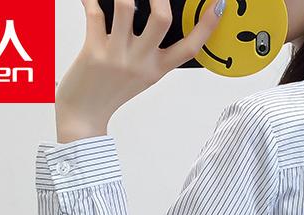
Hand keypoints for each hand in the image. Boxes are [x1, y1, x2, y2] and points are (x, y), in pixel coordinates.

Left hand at [55, 0, 225, 142]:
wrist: (84, 115)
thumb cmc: (110, 92)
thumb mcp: (140, 75)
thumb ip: (149, 50)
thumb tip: (154, 14)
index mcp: (157, 69)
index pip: (190, 48)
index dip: (207, 25)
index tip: (219, 5)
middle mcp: (141, 62)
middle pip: (161, 20)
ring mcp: (117, 56)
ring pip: (125, 8)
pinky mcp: (93, 51)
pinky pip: (94, 14)